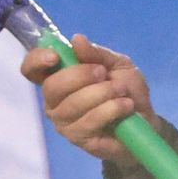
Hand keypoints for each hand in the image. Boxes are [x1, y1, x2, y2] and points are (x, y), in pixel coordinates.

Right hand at [19, 34, 155, 163]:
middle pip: (51, 87)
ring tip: (121, 91)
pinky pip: (89, 121)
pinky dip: (110, 109)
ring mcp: (64, 122)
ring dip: (101, 93)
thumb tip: (76, 39)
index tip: (55, 56)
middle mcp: (54, 101)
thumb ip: (96, 53)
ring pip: (72, 104)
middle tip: (103, 73)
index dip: (36, 61)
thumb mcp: (117, 64)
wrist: (146, 121)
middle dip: (80, 75)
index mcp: (58, 78)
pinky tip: (125, 105)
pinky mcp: (78, 139)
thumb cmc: (126, 90)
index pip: (32, 69)